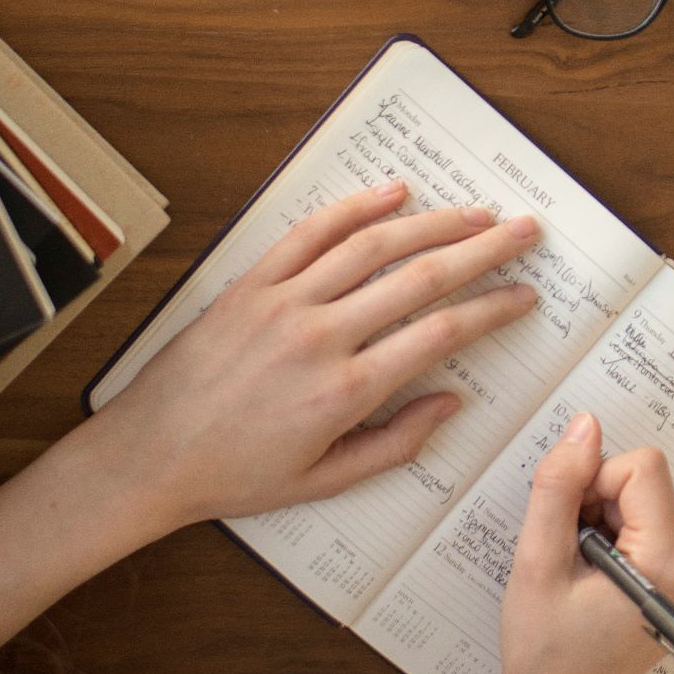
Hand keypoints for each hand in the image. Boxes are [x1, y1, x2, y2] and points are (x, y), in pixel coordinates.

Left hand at [92, 179, 539, 529]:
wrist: (148, 455)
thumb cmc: (235, 474)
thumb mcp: (325, 481)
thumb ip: (395, 443)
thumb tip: (451, 402)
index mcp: (345, 392)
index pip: (441, 333)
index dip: (493, 309)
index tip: (524, 295)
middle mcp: (320, 337)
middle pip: (421, 277)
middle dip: (483, 250)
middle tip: (524, 231)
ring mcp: (283, 302)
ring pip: (373, 246)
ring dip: (433, 222)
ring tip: (476, 212)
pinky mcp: (251, 284)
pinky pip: (310, 233)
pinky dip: (354, 208)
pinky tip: (394, 193)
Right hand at [501, 413, 673, 673]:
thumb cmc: (548, 649)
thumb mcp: (538, 562)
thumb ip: (558, 487)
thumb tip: (585, 426)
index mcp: (670, 564)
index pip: (642, 468)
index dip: (594, 483)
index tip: (572, 526)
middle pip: (645, 483)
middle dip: (598, 505)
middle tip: (573, 556)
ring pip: (645, 500)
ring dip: (605, 522)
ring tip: (584, 572)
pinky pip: (653, 523)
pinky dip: (620, 537)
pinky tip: (600, 576)